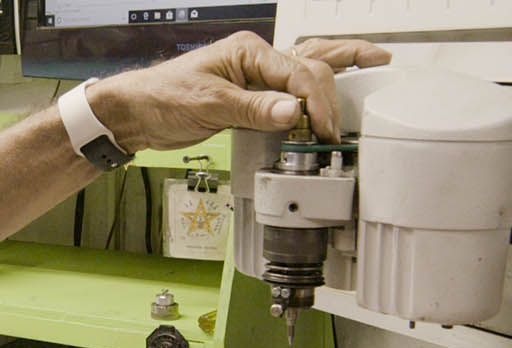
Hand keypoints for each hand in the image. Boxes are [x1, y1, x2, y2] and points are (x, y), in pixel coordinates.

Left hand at [86, 32, 389, 150]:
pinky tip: (333, 92)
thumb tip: (294, 110)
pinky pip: (293, 88)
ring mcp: (256, 74)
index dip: (318, 104)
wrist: (136, 112)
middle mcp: (257, 58)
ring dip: (342, 65)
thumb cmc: (162, 98)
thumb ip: (254, 109)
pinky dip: (317, 91)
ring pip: (309, 65)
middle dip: (337, 90)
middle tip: (350, 119)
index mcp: (250, 51)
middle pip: (314, 62)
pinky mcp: (253, 94)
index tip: (325, 132)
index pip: (300, 73)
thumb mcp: (209, 105)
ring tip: (375, 61)